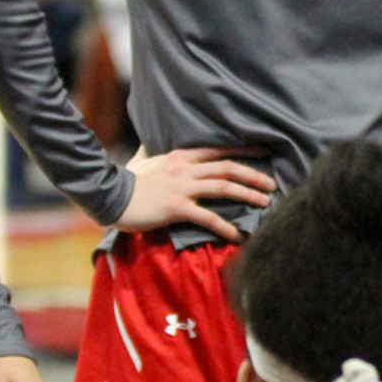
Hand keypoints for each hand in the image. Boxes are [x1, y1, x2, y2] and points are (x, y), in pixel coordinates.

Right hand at [117, 147, 275, 242]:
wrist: (108, 196)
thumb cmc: (125, 181)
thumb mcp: (141, 161)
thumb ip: (150, 153)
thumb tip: (147, 146)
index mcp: (181, 157)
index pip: (219, 151)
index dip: (244, 153)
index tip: (263, 155)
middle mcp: (186, 169)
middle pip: (228, 168)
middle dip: (254, 175)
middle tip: (272, 184)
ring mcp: (182, 187)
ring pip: (224, 187)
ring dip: (248, 195)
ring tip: (265, 204)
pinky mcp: (177, 207)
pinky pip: (208, 216)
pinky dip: (226, 226)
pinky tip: (239, 235)